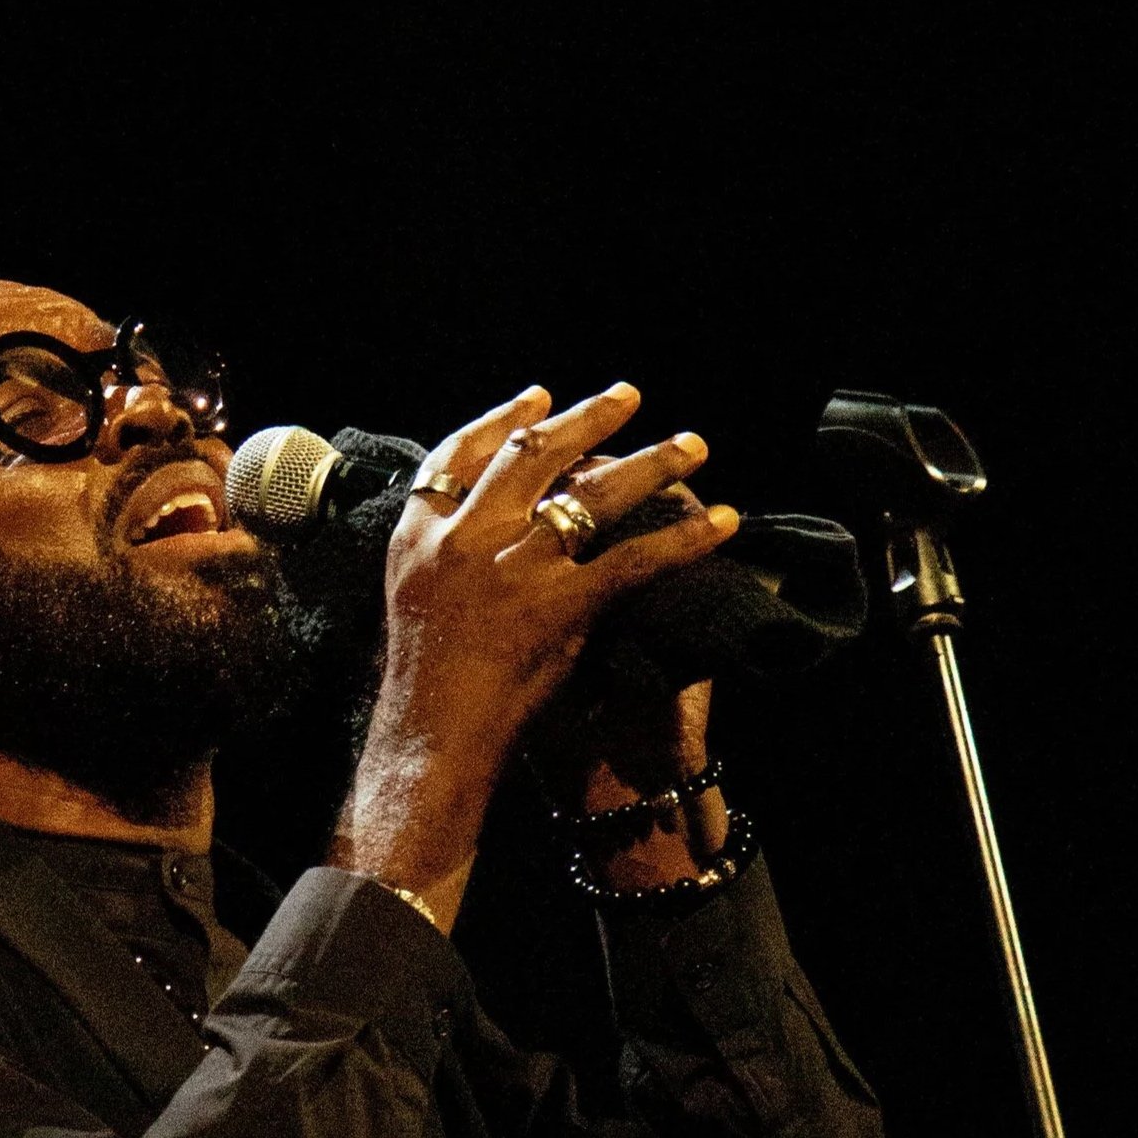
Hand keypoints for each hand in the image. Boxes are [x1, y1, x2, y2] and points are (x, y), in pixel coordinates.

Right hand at [329, 383, 736, 926]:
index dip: (501, 419)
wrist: (429, 742)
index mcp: (419, 535)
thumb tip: (498, 527)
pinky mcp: (556, 605)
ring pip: (592, 492)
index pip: (458, 454)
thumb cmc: (424, 689)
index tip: (538, 398)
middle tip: (629, 396)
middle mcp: (464, 538)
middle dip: (586, 419)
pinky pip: (635, 559)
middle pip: (532, 455)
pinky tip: (722, 522)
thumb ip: (450, 558)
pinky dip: (684, 538)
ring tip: (692, 445)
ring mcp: (511, 568)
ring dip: (651, 461)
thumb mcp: (416, 603)